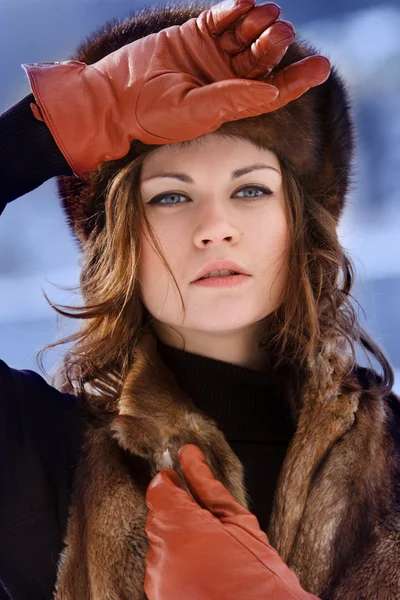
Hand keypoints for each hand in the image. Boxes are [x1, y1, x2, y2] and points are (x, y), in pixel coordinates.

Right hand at [22, 0, 329, 177]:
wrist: (113, 96)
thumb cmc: (151, 114)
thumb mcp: (194, 110)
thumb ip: (232, 98)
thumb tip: (272, 91)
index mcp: (231, 104)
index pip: (272, 92)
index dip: (298, 80)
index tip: (322, 67)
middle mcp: (226, 80)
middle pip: (264, 60)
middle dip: (276, 44)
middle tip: (280, 31)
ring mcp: (211, 56)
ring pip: (247, 35)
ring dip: (260, 23)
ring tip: (264, 14)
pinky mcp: (195, 33)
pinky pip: (223, 17)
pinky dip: (236, 9)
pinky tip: (244, 4)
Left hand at [144, 443, 319, 599]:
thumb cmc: (257, 576)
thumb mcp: (239, 522)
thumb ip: (208, 485)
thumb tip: (190, 455)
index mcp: (180, 527)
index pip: (159, 489)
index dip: (172, 482)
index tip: (183, 479)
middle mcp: (161, 554)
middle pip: (160, 517)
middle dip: (180, 514)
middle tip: (211, 523)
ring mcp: (158, 580)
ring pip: (161, 544)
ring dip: (180, 542)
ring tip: (213, 555)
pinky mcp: (159, 597)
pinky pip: (162, 569)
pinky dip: (178, 566)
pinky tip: (205, 572)